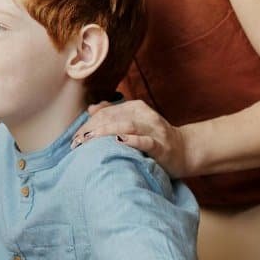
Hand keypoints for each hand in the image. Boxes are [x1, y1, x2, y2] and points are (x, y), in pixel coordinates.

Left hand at [73, 99, 192, 176]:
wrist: (185, 151)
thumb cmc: (154, 138)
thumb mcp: (134, 122)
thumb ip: (114, 114)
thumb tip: (91, 109)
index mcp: (136, 107)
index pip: (106, 112)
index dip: (88, 124)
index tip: (74, 138)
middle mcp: (145, 115)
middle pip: (113, 117)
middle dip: (92, 129)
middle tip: (77, 143)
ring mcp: (154, 130)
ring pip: (127, 126)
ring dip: (106, 132)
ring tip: (89, 140)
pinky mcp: (162, 146)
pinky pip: (146, 141)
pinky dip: (132, 141)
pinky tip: (119, 141)